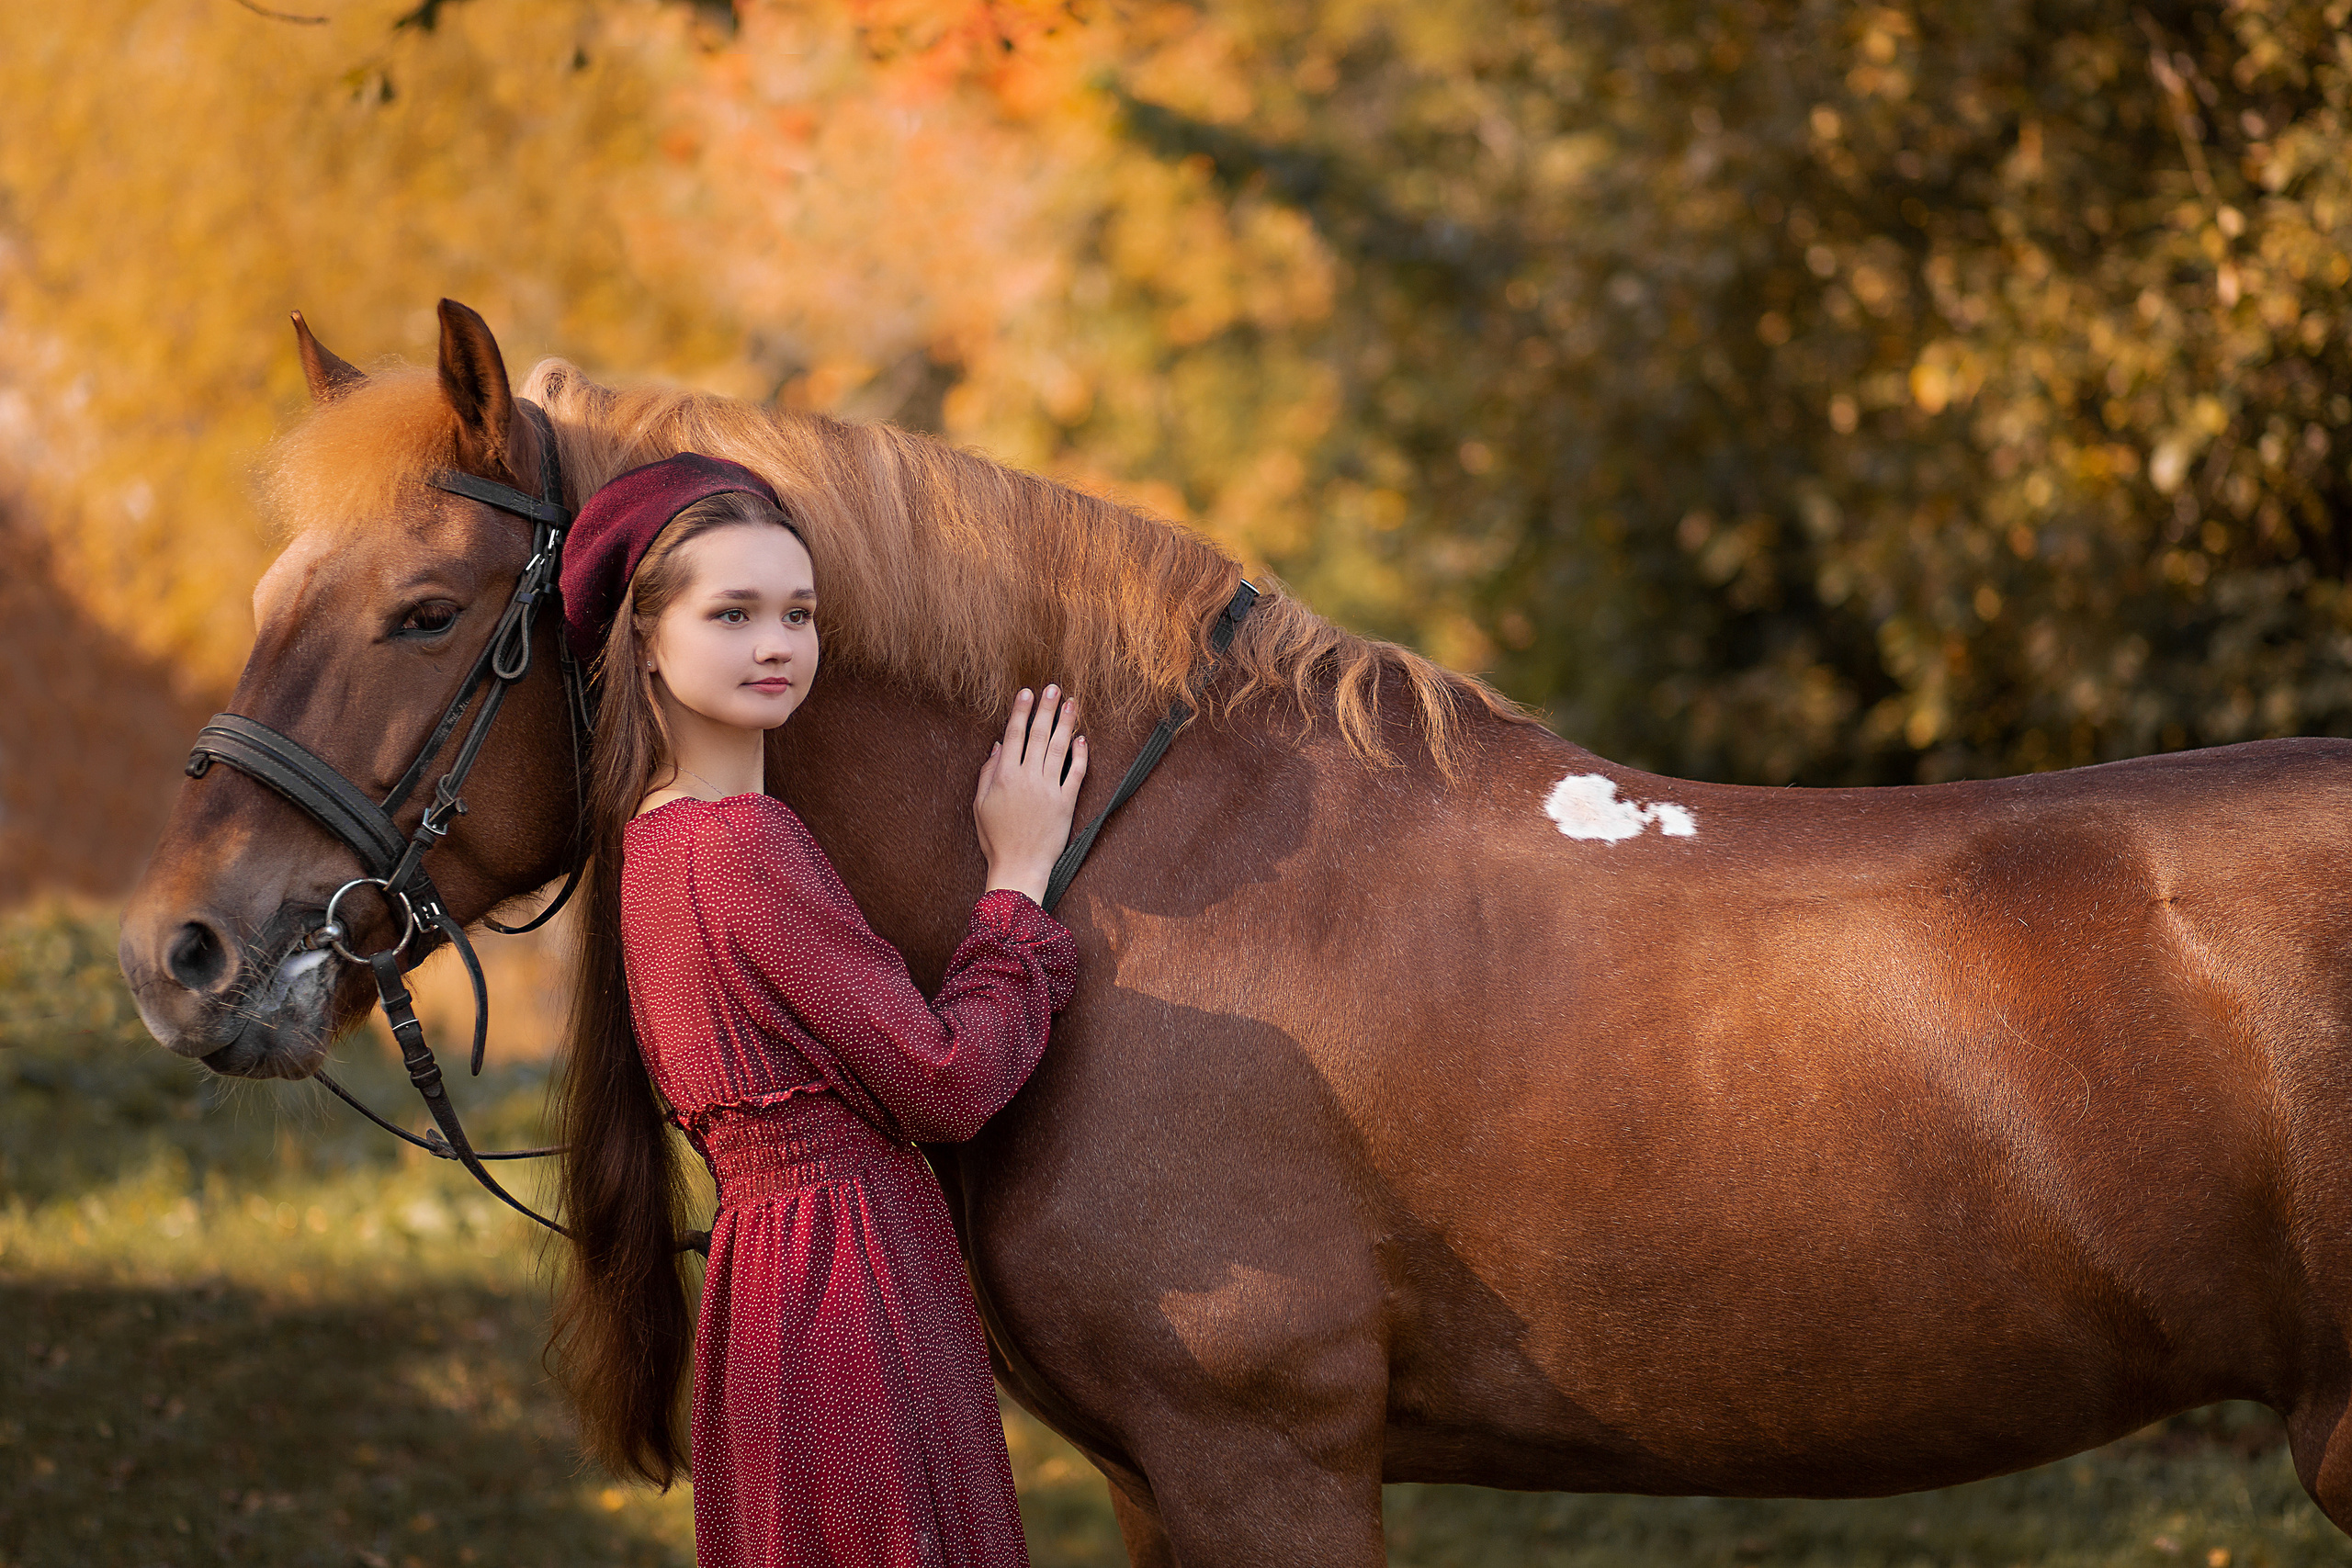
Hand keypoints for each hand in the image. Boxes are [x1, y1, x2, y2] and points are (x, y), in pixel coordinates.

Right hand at [973, 685, 1087, 904]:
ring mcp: (1049, 789)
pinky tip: (1082, 738)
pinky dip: (1080, 754)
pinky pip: (1076, 772)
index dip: (1020, 712)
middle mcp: (1027, 778)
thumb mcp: (980, 805)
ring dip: (1066, 723)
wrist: (1019, 867)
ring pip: (1059, 748)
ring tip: (1072, 703)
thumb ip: (987, 773)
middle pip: (1039, 735)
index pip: (1014, 735)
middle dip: (1046, 709)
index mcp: (1004, 777)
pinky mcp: (1066, 802)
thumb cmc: (996, 839)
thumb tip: (997, 746)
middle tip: (1054, 688)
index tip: (1027, 693)